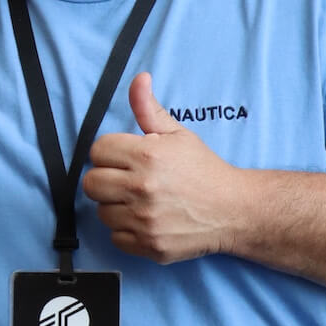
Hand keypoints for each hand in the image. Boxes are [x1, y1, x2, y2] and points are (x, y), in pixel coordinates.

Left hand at [81, 72, 239, 263]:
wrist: (233, 209)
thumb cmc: (204, 170)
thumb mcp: (178, 134)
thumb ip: (149, 109)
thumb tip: (138, 80)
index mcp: (147, 156)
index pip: (97, 151)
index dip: (109, 153)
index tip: (123, 159)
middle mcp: (143, 188)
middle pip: (91, 183)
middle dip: (106, 179)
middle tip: (127, 180)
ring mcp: (145, 220)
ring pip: (102, 212)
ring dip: (116, 206)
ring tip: (139, 201)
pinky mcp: (149, 245)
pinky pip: (116, 237)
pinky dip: (127, 231)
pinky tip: (146, 220)